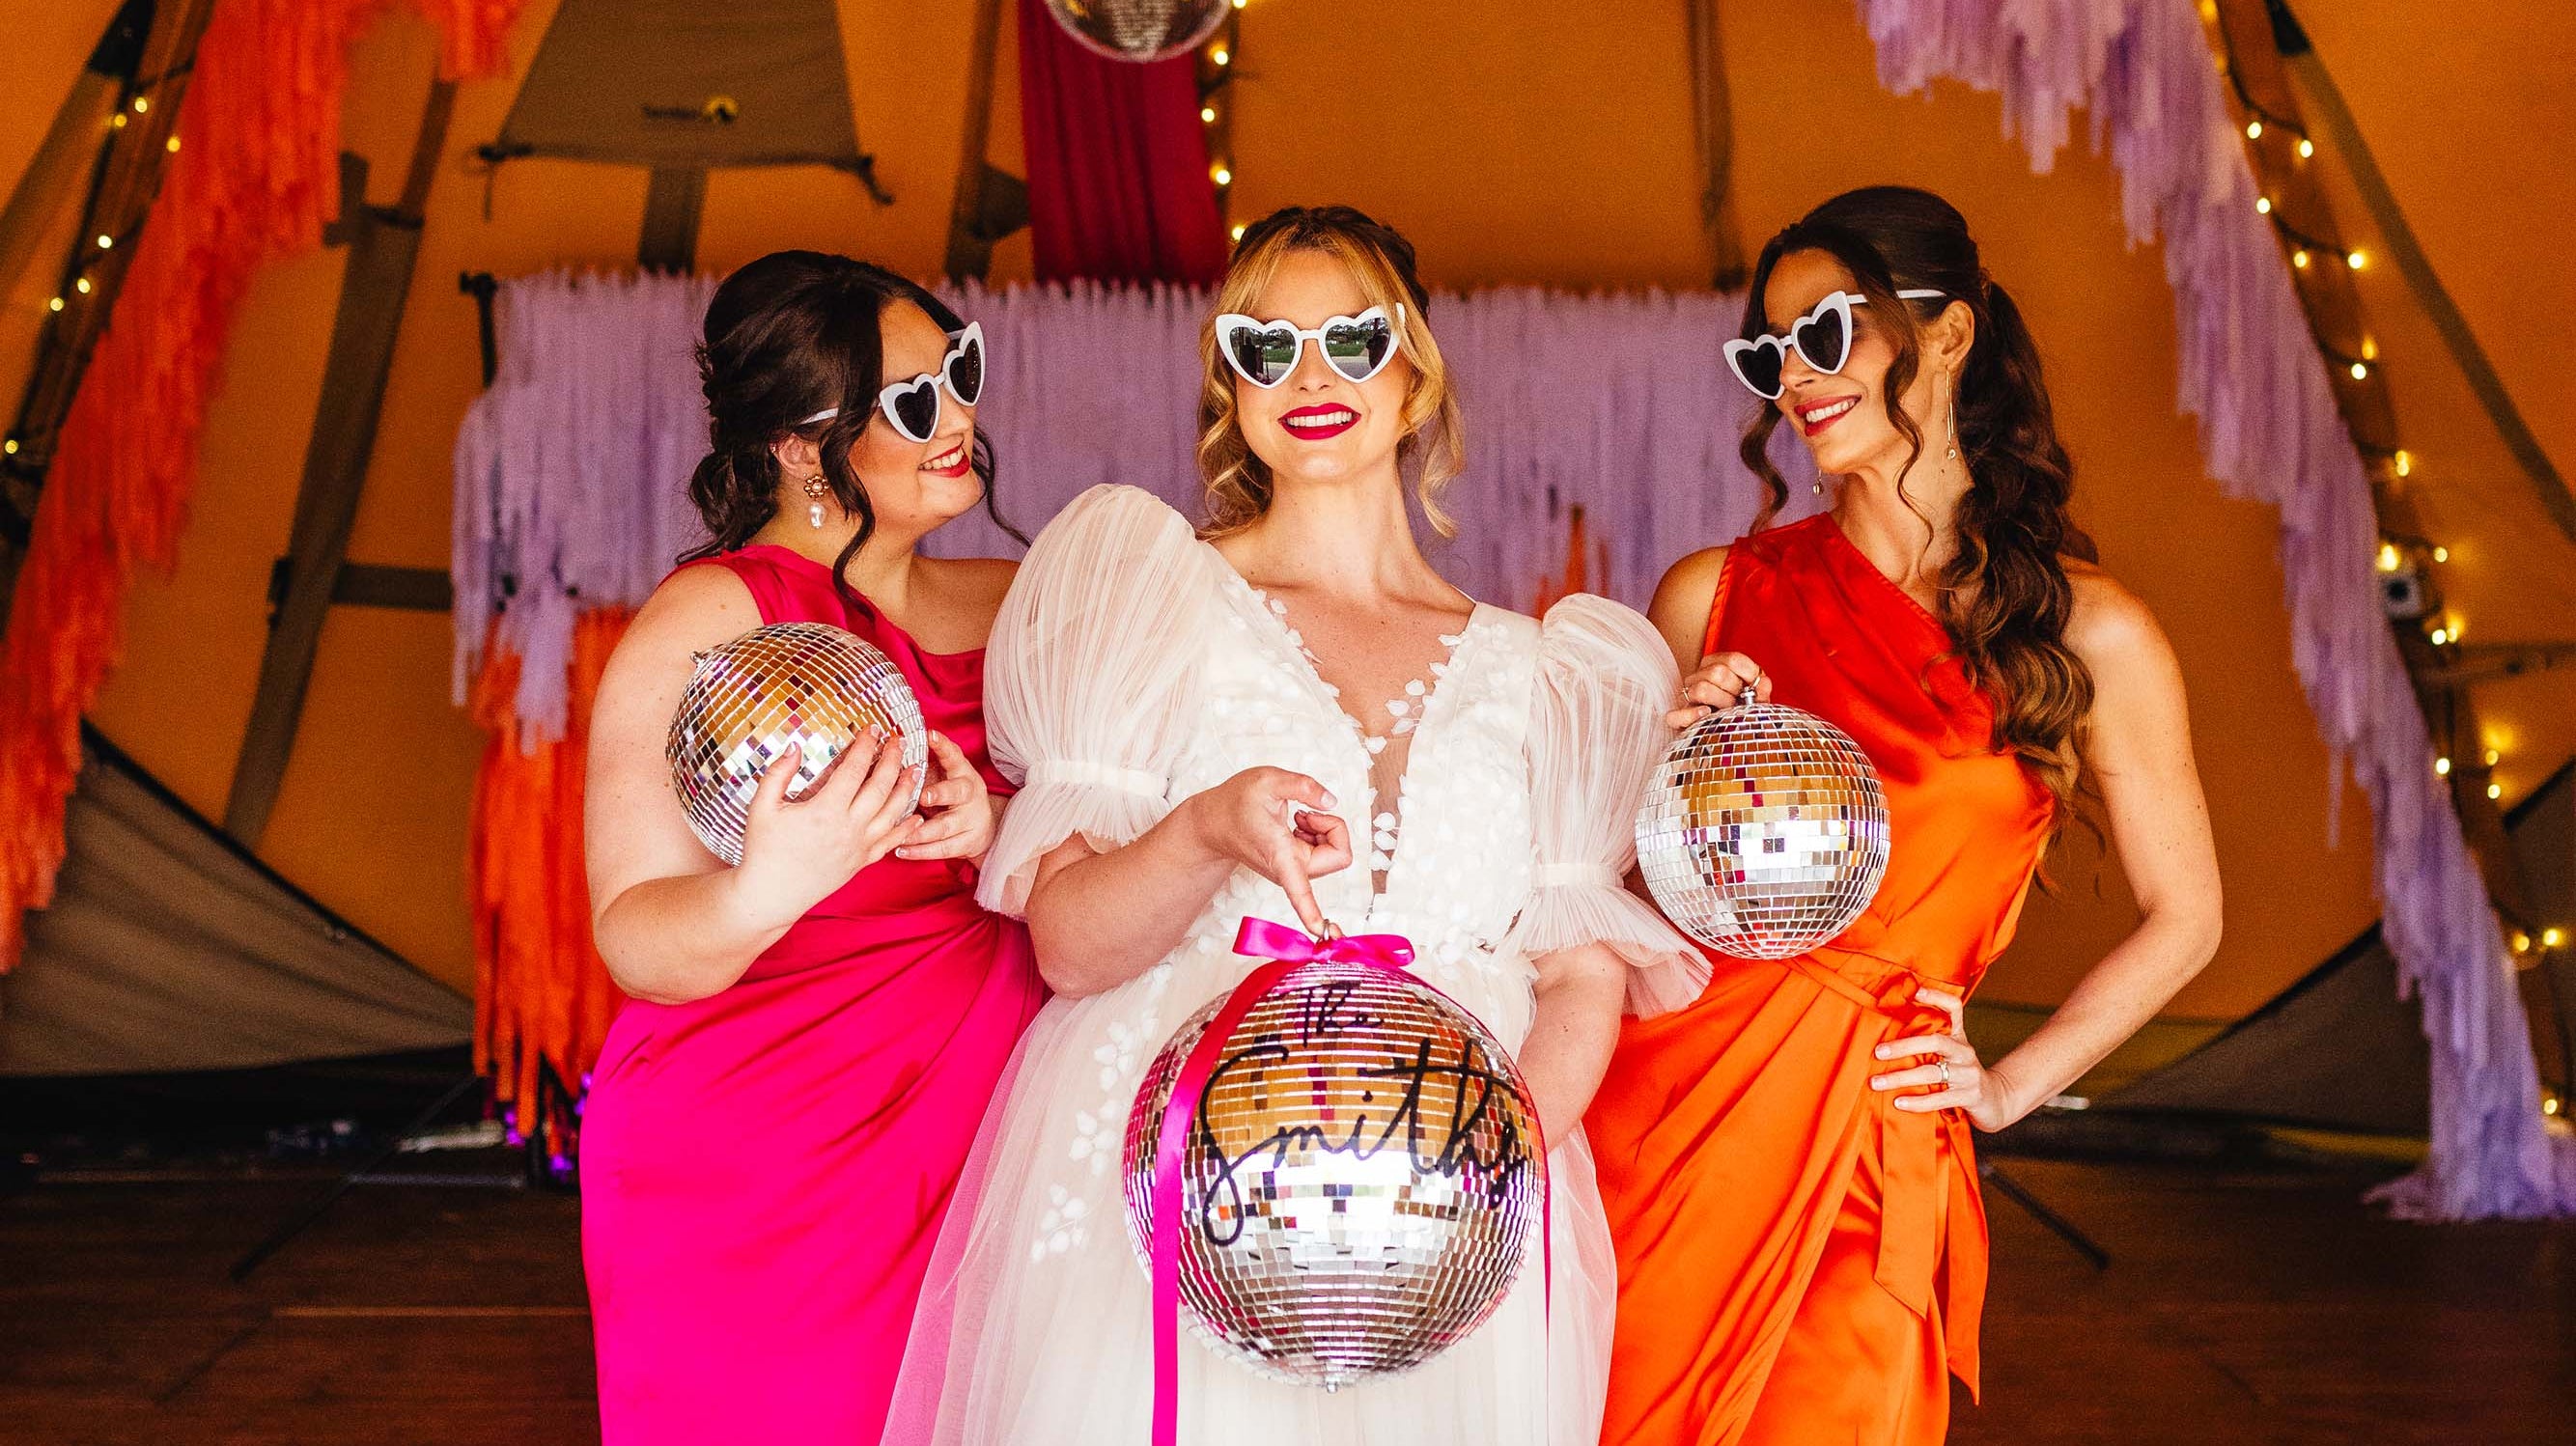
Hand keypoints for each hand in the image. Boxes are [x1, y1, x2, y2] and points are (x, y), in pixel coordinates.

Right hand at [730, 734, 922, 927]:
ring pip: (893, 812)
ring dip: (907, 788)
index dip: (866, 746)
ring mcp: (859, 846)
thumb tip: (795, 746)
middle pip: (881, 786)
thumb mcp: (762, 807)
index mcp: (825, 811)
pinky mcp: (862, 862)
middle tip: (899, 741)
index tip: (873, 729)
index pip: (854, 770)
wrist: (772, 894)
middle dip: (893, 759)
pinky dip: (907, 828)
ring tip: (916, 769)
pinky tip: (916, 816)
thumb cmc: (763, 850)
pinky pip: (891, 842)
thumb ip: (778, 774)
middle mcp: (848, 828)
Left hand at [895, 732, 995, 862]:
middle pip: (957, 792)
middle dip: (940, 793)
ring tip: (901, 834)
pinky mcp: (966, 843)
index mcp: (963, 773)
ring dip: (921, 831)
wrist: (984, 826)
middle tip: (923, 795)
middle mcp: (970, 795)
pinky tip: (901, 850)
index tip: (930, 735)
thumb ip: (924, 767)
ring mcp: (970, 820)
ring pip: (945, 827)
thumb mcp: (945, 777)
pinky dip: (920, 851)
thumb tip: (890, 751)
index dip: (943, 746)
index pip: (955, 756)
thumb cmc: (953, 796)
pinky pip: (941, 849)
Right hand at [1181, 767, 1354, 937]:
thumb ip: (1302, 786)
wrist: (1216, 822)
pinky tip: (1296, 824)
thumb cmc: (1236, 804)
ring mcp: (1293, 871)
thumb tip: (1331, 801)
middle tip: (1305, 813)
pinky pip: (1326, 851)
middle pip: (1338, 855)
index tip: (1324, 935)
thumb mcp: (1268, 780)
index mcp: (1280, 855)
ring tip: (1297, 817)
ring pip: (1334, 852)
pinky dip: (1319, 832)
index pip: (1299, 893)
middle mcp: (1289, 869)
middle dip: (1333, 828)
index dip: (1312, 913)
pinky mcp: (1295, 867)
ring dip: (1325, 829)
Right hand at [1665, 650, 1772, 728]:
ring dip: (1719, 704)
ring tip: (1727, 713)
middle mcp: (1701, 677)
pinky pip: (1676, 715)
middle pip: (1717, 672)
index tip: (1754, 688)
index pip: (1733, 659)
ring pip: (1700, 689)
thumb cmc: (1744, 715)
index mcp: (1719, 666)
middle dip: (1734, 690)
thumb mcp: (1757, 702)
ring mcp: (1688, 697)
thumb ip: (1762, 691)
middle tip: (1739, 702)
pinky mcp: (1678, 719)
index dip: (1748, 674)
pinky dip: (1691, 715)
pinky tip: (1706, 714)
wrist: (1732, 741)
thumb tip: (1763, 682)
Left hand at [1869, 986, 2026, 1131]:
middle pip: (1935, 1041)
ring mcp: (1968, 1074)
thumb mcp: (1949, 1053)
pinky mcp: (1970, 1096)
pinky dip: (1917, 1101)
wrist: (1994, 1099)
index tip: (1916, 991)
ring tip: (1876, 1083)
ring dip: (1900, 1078)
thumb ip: (1926, 1043)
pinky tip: (1899, 1102)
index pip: (1954, 1008)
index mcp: (1958, 1036)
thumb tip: (1883, 1037)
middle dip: (1903, 1046)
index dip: (1938, 997)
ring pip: (1931, 1072)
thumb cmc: (1959, 1072)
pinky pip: (1939, 1098)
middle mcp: (1964, 1051)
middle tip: (1878, 1052)